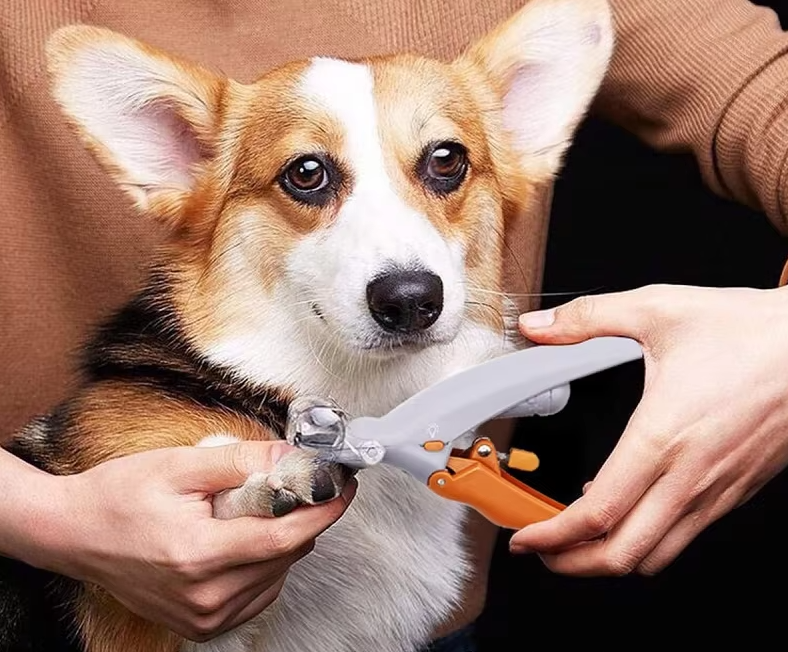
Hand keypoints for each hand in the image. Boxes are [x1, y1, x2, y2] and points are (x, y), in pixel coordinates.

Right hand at [21, 442, 354, 640]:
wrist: (75, 533)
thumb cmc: (120, 496)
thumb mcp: (180, 465)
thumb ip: (241, 461)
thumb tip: (291, 457)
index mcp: (198, 555)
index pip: (284, 538)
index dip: (322, 511)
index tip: (343, 488)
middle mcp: (204, 596)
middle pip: (285, 557)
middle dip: (302, 518)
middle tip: (295, 486)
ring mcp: (202, 616)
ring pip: (277, 576)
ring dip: (282, 541)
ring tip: (251, 511)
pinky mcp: (201, 624)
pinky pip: (258, 593)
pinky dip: (265, 564)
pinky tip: (242, 539)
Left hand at [510, 284, 787, 575]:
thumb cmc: (749, 329)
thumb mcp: (657, 308)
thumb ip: (587, 318)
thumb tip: (538, 325)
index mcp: (662, 436)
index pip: (597, 513)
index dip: (552, 536)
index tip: (525, 538)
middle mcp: (691, 475)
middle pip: (624, 554)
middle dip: (573, 564)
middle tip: (543, 551)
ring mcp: (717, 488)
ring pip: (657, 553)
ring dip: (611, 557)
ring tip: (578, 538)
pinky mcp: (737, 489)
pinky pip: (685, 532)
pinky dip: (648, 535)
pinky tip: (630, 506)